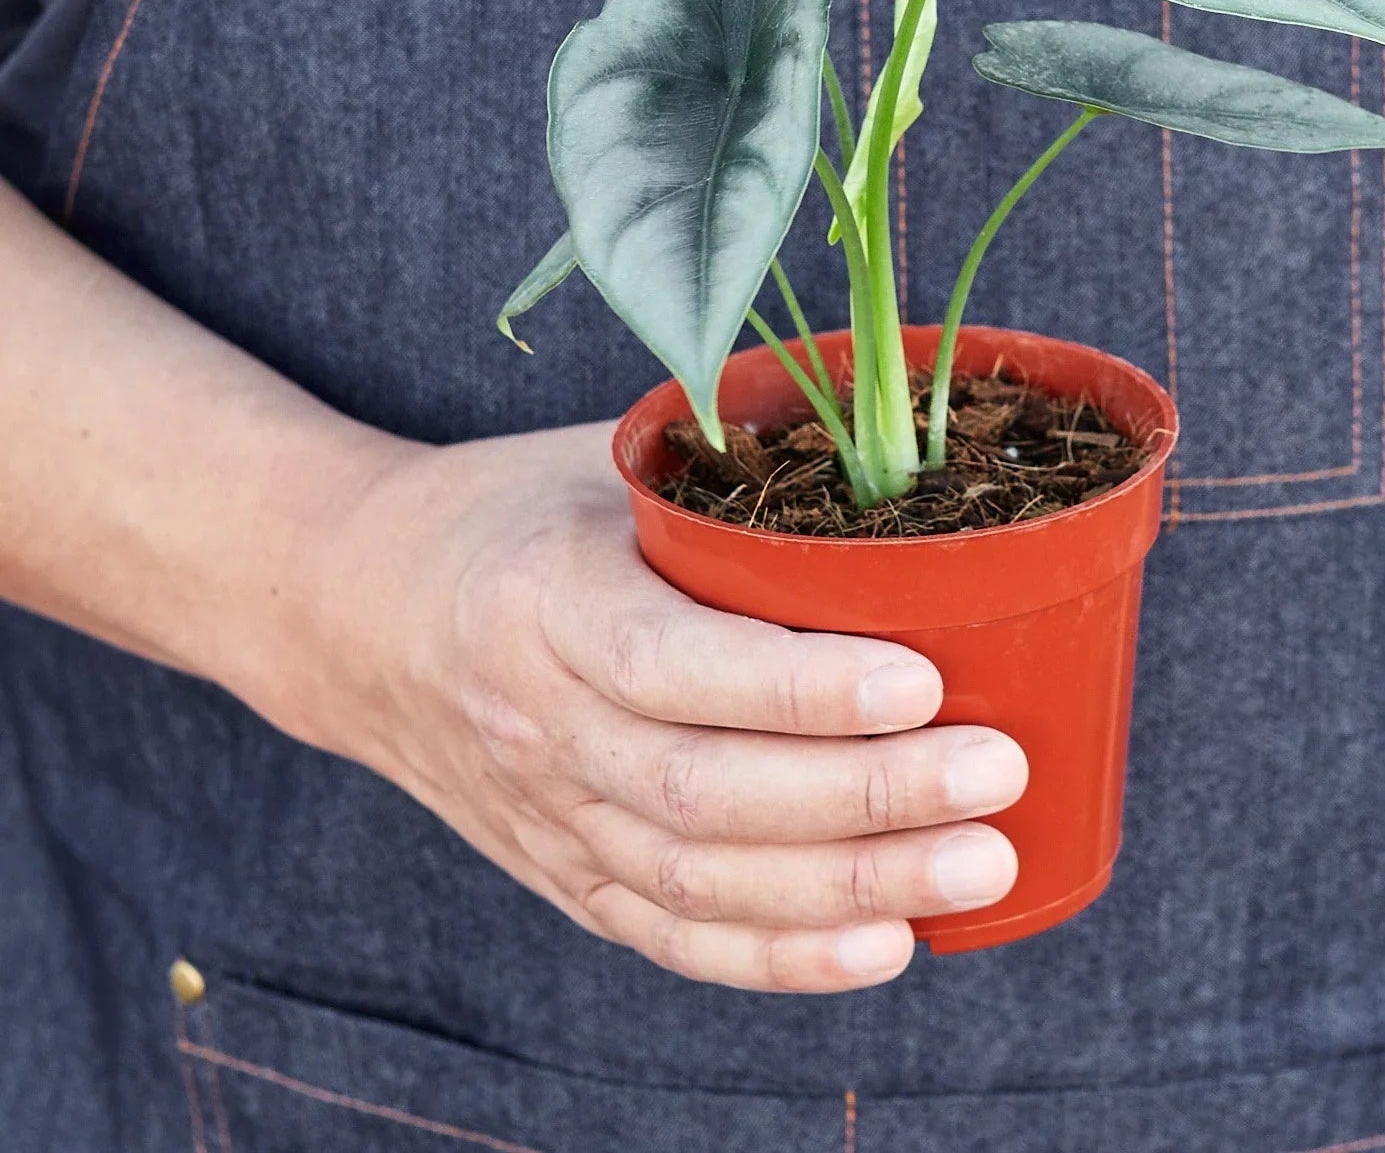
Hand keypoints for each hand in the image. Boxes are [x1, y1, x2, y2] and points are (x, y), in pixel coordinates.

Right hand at [283, 421, 1026, 992]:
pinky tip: (886, 947)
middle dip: (865, 796)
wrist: (356, 612)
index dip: (799, 686)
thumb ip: (726, 474)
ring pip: (700, 878)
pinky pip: (672, 936)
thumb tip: (900, 472)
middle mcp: (537, 724)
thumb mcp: (601, 461)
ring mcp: (546, 815)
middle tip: (996, 771)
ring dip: (850, 888)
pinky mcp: (563, 873)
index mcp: (542, 600)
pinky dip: (781, 956)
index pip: (673, 663)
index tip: (922, 677)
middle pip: (704, 791)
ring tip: (979, 865)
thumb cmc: (512, 511)